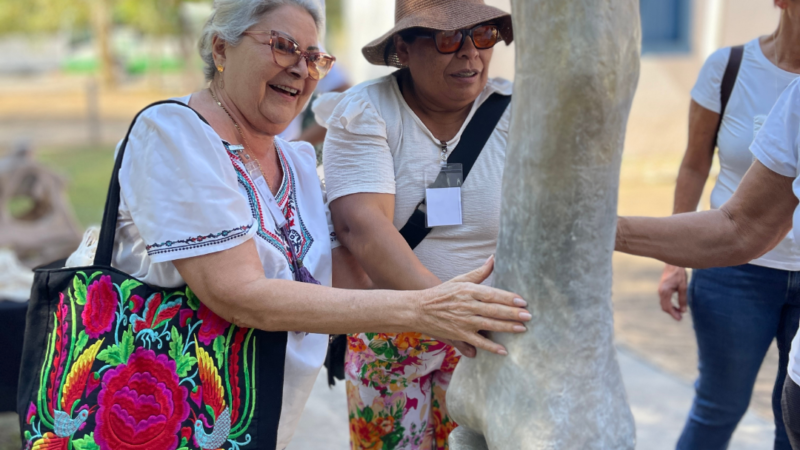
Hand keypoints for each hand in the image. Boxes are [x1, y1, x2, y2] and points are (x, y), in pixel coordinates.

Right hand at [416, 256, 530, 355]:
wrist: (418, 309)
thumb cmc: (441, 293)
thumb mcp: (460, 280)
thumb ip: (479, 272)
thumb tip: (494, 258)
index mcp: (468, 291)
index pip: (492, 294)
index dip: (508, 298)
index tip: (522, 301)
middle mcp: (466, 306)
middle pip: (493, 310)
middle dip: (512, 313)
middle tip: (528, 316)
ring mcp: (463, 321)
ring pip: (489, 325)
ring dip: (506, 327)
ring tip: (522, 329)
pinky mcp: (459, 334)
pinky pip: (478, 342)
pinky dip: (490, 347)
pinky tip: (504, 350)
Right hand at [658, 264, 687, 320]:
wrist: (673, 263)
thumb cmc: (679, 274)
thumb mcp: (683, 287)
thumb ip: (683, 299)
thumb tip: (683, 311)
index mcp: (665, 292)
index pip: (668, 307)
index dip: (673, 314)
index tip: (680, 319)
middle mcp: (660, 292)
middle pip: (664, 307)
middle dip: (672, 313)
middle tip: (680, 317)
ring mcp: (660, 290)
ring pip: (663, 303)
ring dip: (670, 309)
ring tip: (679, 312)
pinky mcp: (661, 288)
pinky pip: (664, 299)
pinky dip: (669, 304)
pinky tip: (675, 305)